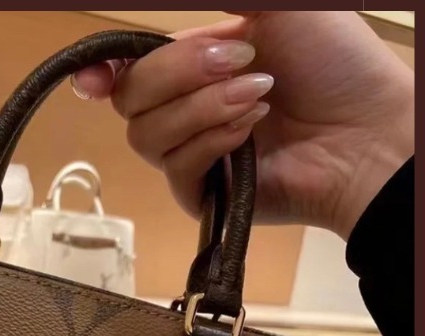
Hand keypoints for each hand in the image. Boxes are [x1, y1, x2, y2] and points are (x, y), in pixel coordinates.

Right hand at [73, 12, 413, 238]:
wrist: (368, 127)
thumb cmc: (335, 63)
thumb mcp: (271, 8)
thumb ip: (209, 9)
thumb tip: (153, 7)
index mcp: (193, 65)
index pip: (126, 69)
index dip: (101, 70)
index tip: (91, 77)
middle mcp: (184, 110)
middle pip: (127, 99)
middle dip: (177, 74)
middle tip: (238, 60)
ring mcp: (192, 154)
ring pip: (146, 135)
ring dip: (202, 108)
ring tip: (258, 98)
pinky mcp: (202, 194)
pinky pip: (176, 168)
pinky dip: (211, 142)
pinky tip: (250, 131)